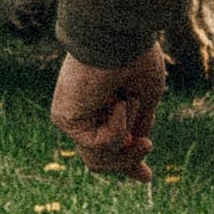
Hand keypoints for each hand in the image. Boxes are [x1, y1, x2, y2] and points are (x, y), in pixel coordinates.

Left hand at [51, 45, 165, 180]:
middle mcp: (82, 111)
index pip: (108, 143)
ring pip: (99, 159)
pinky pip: (99, 144)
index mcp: (100, 103)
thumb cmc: (134, 56)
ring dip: (126, 138)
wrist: (120, 36)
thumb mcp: (145, 96)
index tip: (147, 177)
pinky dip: (118, 127)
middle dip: (127, 161)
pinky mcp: (65, 119)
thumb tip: (140, 146)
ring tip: (131, 104)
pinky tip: (119, 101)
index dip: (127, 161)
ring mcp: (71, 116)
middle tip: (147, 159)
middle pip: (100, 158)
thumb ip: (139, 124)